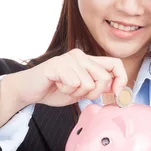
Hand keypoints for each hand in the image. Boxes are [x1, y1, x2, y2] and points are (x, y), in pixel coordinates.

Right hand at [13, 48, 127, 106]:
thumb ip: (97, 87)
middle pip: (104, 78)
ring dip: (76, 92)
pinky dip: (66, 90)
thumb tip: (118, 90)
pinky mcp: (58, 64)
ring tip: (63, 87)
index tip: (115, 94)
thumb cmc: (54, 89)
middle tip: (77, 92)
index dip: (121, 79)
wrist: (29, 89)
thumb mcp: (81, 91)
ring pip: (88, 83)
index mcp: (88, 60)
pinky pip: (74, 83)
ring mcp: (69, 58)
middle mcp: (81, 55)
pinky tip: (57, 84)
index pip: (116, 64)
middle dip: (93, 93)